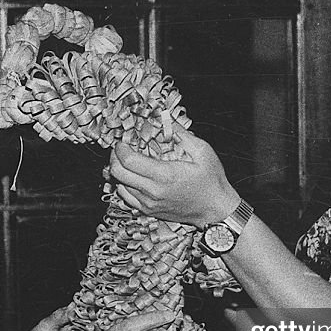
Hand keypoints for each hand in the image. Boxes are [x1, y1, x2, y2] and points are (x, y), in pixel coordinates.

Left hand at [109, 126, 239, 227]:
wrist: (215, 210)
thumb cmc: (211, 181)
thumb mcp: (202, 151)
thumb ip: (180, 134)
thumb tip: (164, 119)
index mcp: (164, 175)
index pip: (128, 161)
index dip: (121, 148)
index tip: (124, 141)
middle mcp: (153, 191)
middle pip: (117, 173)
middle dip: (115, 157)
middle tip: (122, 149)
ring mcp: (149, 203)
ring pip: (119, 185)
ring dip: (120, 171)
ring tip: (129, 161)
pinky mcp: (148, 210)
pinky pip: (126, 197)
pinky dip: (125, 185)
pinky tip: (134, 177)